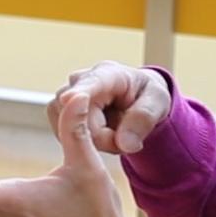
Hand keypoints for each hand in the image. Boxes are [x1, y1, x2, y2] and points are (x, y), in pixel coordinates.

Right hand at [47, 61, 172, 154]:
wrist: (134, 97)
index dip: (78, 93)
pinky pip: (65, 136)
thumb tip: (124, 143)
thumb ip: (143, 120)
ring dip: (95, 140)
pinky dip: (85, 142)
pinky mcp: (58, 113)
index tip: (68, 99)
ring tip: (115, 131)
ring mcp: (65, 97)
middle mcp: (80, 81)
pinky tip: (101, 133)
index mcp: (107, 73)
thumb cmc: (146, 95)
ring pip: (69, 129)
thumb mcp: (157, 103)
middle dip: (104, 137)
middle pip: (80, 118)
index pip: (90, 83)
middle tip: (127, 136)